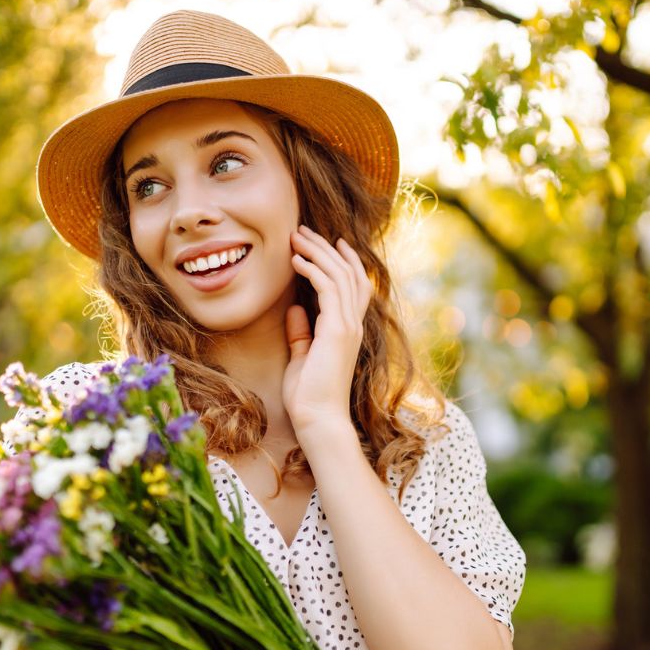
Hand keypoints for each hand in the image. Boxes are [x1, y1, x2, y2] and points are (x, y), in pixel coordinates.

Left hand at [283, 225, 371, 441]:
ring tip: (296, 237)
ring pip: (340, 275)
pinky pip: (328, 288)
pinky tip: (295, 260)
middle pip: (348, 273)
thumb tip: (294, 309)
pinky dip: (313, 270)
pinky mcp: (337, 330)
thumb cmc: (309, 396)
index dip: (344, 260)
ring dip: (317, 252)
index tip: (328, 241)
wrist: (318, 419)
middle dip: (326, 248)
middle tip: (303, 230)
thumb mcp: (302, 357)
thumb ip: (301, 333)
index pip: (355, 285)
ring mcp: (348, 326)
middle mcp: (354, 324)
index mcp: (349, 330)